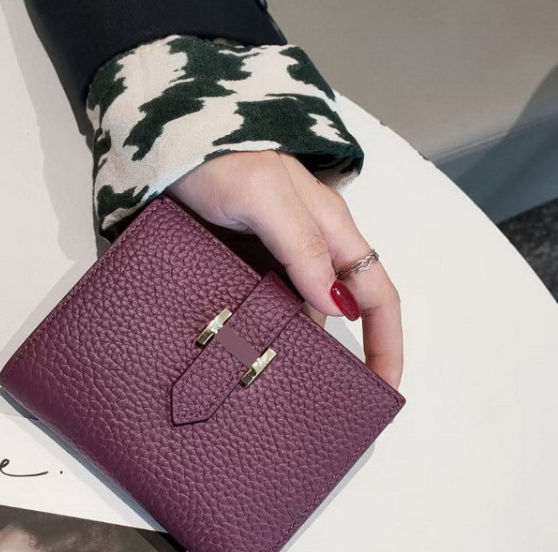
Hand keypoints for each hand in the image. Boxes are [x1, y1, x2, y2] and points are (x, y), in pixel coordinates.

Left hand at [164, 150, 402, 389]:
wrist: (170, 144)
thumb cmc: (223, 159)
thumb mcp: (267, 197)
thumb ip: (302, 246)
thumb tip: (336, 305)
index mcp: (331, 231)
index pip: (376, 295)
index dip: (387, 342)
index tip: (384, 389)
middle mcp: (309, 250)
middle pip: (336, 313)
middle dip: (339, 356)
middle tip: (320, 402)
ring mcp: (274, 260)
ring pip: (295, 314)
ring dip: (290, 347)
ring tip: (273, 387)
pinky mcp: (242, 266)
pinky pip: (260, 307)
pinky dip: (259, 333)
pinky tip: (244, 354)